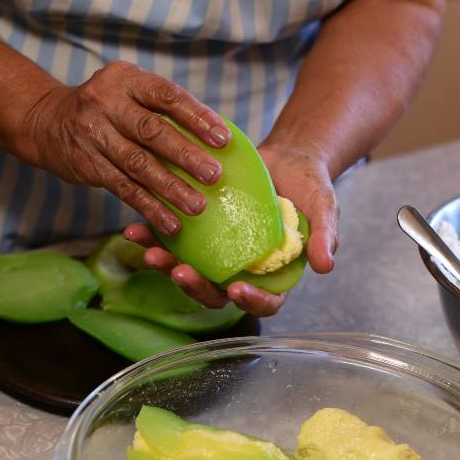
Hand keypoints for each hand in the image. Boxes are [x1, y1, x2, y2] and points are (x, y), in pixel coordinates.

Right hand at [25, 61, 230, 233]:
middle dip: (186, 155)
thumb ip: (163, 108)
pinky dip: (150, 208)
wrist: (47, 122)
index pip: (166, 96)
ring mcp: (95, 136)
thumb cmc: (107, 108)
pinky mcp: (89, 166)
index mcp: (126, 80)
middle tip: (214, 175)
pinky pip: (124, 190)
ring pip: (139, 165)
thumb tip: (216, 136)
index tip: (223, 138)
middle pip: (152, 131)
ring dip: (171, 188)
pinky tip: (171, 223)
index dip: (196, 117)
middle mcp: (107, 103)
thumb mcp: (129, 92)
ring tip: (197, 206)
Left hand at [124, 142, 337, 316]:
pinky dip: (151, 237)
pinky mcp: (197, 236)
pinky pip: (172, 243)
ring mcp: (216, 256)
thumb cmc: (309, 186)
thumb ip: (324, 236)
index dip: (251, 301)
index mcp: (273, 276)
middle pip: (217, 293)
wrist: (285, 158)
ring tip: (150, 253)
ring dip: (167, 267)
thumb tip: (325, 266)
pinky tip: (134, 229)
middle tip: (180, 272)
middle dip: (197, 287)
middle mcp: (241, 271)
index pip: (265, 301)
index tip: (237, 289)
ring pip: (189, 272)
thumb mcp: (323, 206)